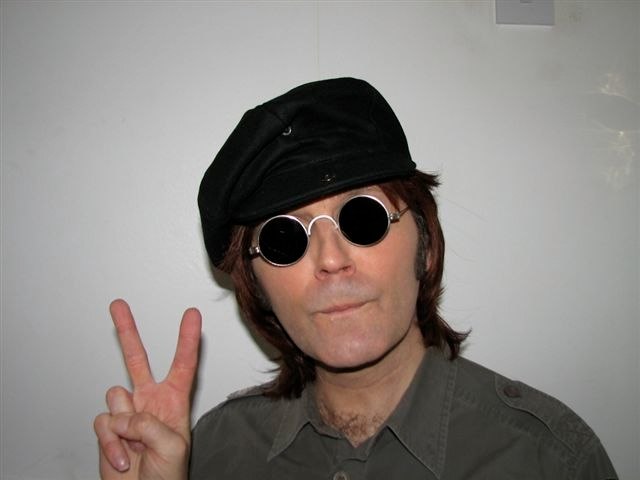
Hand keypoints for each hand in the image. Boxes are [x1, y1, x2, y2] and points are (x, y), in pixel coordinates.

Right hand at [94, 299, 201, 479]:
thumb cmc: (168, 475)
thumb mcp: (172, 446)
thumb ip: (150, 424)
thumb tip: (125, 414)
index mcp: (174, 401)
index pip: (183, 363)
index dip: (187, 339)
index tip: (192, 315)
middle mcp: (149, 401)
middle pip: (136, 359)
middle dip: (127, 331)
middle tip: (118, 306)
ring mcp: (127, 413)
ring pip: (115, 396)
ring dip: (124, 424)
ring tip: (136, 446)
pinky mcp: (109, 428)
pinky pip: (103, 423)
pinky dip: (112, 443)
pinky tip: (123, 459)